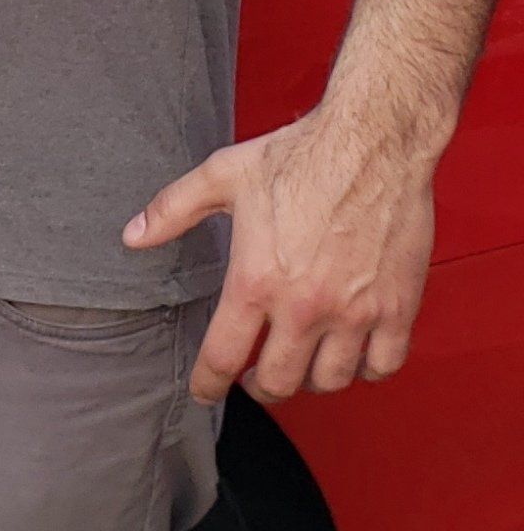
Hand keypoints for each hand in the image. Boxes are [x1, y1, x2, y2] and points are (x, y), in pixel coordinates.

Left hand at [124, 102, 437, 401]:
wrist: (375, 139)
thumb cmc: (301, 154)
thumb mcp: (224, 175)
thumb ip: (173, 209)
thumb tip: (133, 236)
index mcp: (256, 281)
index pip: (222, 359)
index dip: (208, 385)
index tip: (206, 391)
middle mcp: (304, 306)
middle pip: (276, 382)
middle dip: (259, 387)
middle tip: (255, 376)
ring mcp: (355, 311)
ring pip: (329, 381)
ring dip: (311, 379)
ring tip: (303, 362)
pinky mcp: (398, 306)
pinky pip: (383, 366)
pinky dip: (367, 369)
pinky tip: (354, 354)